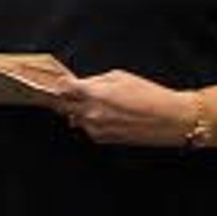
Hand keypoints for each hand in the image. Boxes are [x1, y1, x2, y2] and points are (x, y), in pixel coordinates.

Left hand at [37, 67, 201, 146]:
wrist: (171, 119)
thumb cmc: (149, 94)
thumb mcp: (121, 77)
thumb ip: (94, 81)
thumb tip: (78, 86)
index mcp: (93, 93)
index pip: (60, 88)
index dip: (53, 83)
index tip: (45, 81)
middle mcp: (89, 113)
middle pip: (60, 105)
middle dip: (58, 98)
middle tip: (54, 92)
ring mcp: (94, 128)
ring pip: (73, 117)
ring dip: (76, 110)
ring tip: (95, 103)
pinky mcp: (101, 139)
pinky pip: (87, 128)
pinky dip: (90, 121)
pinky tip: (107, 115)